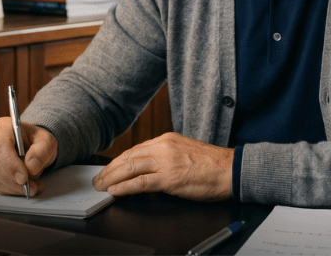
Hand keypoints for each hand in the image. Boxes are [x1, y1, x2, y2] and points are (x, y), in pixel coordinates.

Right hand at [0, 117, 57, 195]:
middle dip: (13, 180)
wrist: (30, 145)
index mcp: (2, 127)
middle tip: (32, 187)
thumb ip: (42, 151)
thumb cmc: (36, 141)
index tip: (24, 178)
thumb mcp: (47, 141)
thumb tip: (31, 166)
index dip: (11, 164)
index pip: (0, 146)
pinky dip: (8, 190)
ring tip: (31, 188)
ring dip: (12, 188)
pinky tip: (21, 188)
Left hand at [92, 132, 232, 200]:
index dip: (119, 161)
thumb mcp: (184, 152)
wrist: (231, 170)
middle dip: (110, 169)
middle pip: (129, 157)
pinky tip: (115, 191)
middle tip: (98, 179)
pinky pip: (141, 182)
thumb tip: (148, 170)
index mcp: (167, 139)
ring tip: (101, 186)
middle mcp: (164, 147)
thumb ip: (166, 157)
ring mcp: (166, 161)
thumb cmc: (212, 165)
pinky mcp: (170, 178)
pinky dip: (125, 187)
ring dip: (112, 178)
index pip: (135, 149)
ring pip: (131, 167)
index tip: (109, 169)